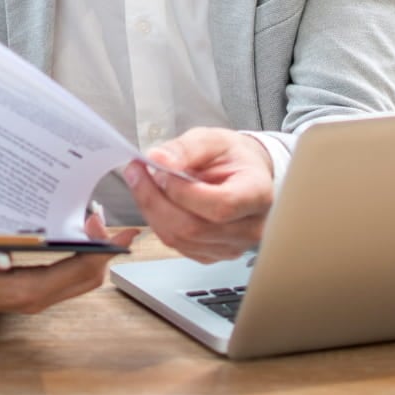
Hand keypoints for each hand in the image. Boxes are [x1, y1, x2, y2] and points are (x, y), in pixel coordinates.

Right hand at [0, 212, 138, 315]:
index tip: (115, 230)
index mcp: (22, 290)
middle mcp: (33, 296)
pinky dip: (79, 256)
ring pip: (78, 278)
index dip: (102, 252)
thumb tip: (4, 258)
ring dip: (93, 252)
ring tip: (94, 220)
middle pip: (87, 278)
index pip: (77, 273)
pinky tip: (73, 233)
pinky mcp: (26, 288)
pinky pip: (64, 275)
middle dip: (105, 250)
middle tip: (108, 218)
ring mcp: (31, 293)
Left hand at [123, 127, 274, 262]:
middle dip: (155, 200)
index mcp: (258, 194)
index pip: (220, 206)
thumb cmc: (232, 157)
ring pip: (180, 240)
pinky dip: (158, 222)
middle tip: (137, 172)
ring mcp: (232, 247)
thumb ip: (186, 147)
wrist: (244, 174)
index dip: (184, 192)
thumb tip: (159, 159)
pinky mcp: (212, 255)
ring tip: (143, 182)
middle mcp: (250, 228)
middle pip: (194, 228)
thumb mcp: (213, 139)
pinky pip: (177, 246)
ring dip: (152, 210)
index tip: (162, 169)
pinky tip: (156, 200)